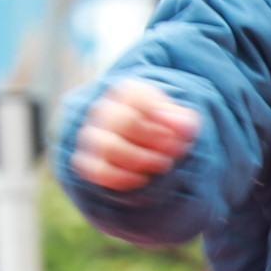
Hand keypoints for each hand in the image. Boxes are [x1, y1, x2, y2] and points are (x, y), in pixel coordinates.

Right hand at [71, 81, 198, 192]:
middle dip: (154, 142)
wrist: (140, 143)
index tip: (180, 137)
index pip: (140, 102)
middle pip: (124, 122)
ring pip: (108, 147)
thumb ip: (184, 121)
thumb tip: (185, 128)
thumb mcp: (178, 119)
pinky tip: (142, 178)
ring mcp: (91, 134)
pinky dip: (123, 178)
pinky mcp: (86, 160)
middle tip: (173, 154)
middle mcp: (104, 109)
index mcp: (128, 92)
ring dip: (140, 160)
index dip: (163, 122)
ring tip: (161, 165)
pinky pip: (98, 171)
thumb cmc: (162, 127)